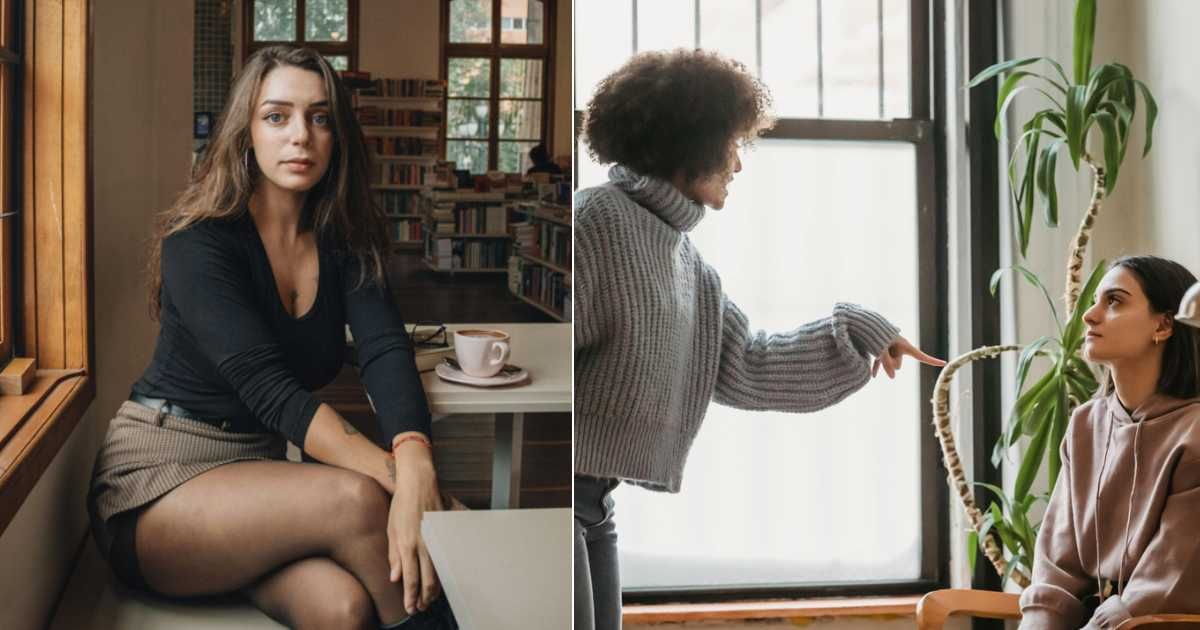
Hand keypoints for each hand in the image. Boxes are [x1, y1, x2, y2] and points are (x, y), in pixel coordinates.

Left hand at [386, 439, 443, 613]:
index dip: (411, 597)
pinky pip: (445, 558)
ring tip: (430, 599)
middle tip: (420, 608)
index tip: (410, 608)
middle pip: (427, 580)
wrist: (418, 482)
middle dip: (424, 598)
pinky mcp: (444, 532)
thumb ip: (394, 555)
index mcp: (406, 544)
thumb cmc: (401, 504)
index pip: (410, 579)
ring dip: (434, 588)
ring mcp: (436, 538)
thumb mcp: (391, 529)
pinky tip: (440, 579)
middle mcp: (422, 544)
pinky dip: (443, 572)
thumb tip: (395, 577)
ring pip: (439, 572)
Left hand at [871, 335, 945, 378]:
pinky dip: (877, 367)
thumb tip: (893, 378)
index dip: (933, 361)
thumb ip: (887, 364)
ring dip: (880, 359)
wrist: (866, 324)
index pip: (922, 356)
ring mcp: (891, 350)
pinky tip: (873, 376)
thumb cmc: (876, 335)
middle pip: (898, 364)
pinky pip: (880, 363)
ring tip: (874, 348)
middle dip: (890, 361)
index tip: (944, 363)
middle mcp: (899, 348)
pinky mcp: (881, 351)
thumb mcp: (882, 350)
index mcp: (905, 345)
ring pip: (888, 364)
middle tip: (882, 350)